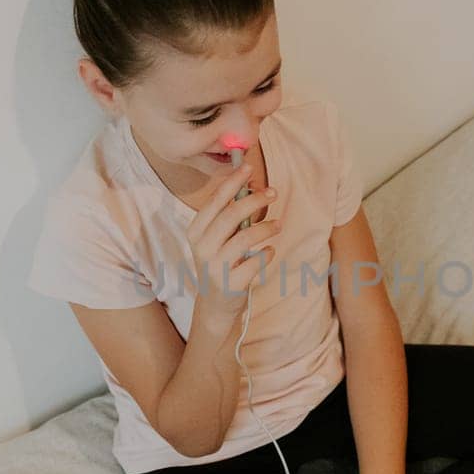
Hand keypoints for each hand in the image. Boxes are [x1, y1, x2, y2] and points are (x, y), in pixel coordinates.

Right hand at [185, 164, 278, 327]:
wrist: (215, 305)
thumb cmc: (219, 263)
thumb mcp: (215, 239)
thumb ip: (229, 216)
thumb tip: (252, 186)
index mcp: (196, 232)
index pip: (215, 201)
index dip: (233, 182)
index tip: (249, 167)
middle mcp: (203, 248)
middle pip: (232, 215)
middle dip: (255, 200)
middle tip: (273, 193)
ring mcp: (216, 267)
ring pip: (246, 237)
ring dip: (267, 227)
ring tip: (278, 225)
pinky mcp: (232, 284)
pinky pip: (257, 261)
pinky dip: (267, 253)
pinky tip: (269, 251)